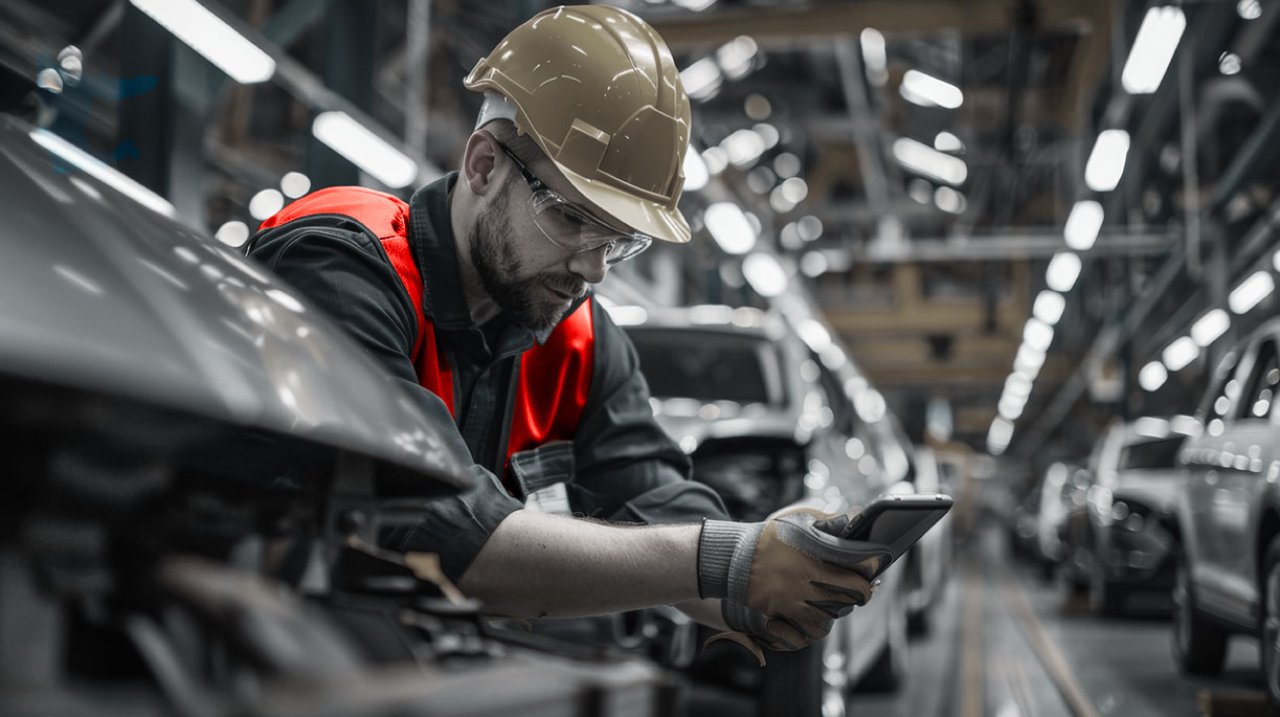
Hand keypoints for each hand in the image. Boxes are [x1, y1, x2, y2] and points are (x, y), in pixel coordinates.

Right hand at [698, 508, 891, 652]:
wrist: (734, 558)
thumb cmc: (770, 537)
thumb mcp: (799, 521)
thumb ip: (828, 522)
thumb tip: (853, 520)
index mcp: (815, 555)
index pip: (858, 571)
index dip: (870, 573)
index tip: (873, 572)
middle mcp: (808, 580)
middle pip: (851, 595)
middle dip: (862, 592)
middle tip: (864, 589)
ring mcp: (795, 599)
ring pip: (834, 614)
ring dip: (841, 608)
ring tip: (841, 600)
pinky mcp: (783, 613)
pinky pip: (812, 627)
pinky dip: (821, 623)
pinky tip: (822, 614)